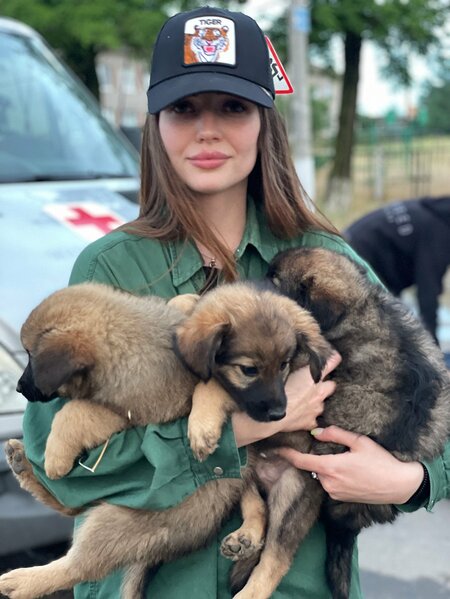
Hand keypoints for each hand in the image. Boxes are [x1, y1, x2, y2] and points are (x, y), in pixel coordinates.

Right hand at [232, 352, 340, 446]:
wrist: (270, 416)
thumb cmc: (275, 391)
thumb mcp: (283, 370)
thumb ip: (292, 364)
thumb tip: (291, 356)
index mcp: (314, 377)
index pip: (332, 363)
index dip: (333, 359)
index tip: (334, 357)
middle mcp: (319, 393)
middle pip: (331, 385)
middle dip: (325, 384)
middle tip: (314, 383)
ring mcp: (316, 409)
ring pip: (322, 403)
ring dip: (316, 401)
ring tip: (304, 401)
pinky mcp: (310, 422)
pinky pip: (313, 420)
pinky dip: (308, 418)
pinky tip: (300, 416)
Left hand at [276, 425, 424, 504]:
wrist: (398, 485)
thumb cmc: (380, 461)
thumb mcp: (359, 442)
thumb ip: (335, 434)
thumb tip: (315, 431)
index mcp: (331, 467)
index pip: (301, 461)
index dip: (286, 454)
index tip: (274, 448)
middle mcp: (329, 483)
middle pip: (311, 467)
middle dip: (312, 457)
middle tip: (323, 447)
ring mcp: (335, 493)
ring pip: (321, 475)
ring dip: (325, 466)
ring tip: (342, 459)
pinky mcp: (341, 498)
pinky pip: (329, 483)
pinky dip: (332, 475)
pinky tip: (347, 470)